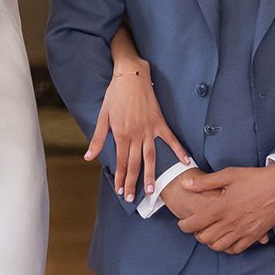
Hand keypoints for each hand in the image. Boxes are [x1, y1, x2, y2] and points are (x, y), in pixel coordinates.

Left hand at [86, 63, 187, 202]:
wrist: (131, 76)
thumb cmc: (114, 95)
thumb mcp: (102, 117)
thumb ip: (97, 139)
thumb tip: (88, 157)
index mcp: (121, 134)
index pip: (120, 162)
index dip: (120, 177)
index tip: (120, 191)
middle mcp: (136, 135)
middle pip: (134, 164)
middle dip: (132, 182)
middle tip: (131, 198)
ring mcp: (149, 130)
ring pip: (150, 157)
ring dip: (151, 174)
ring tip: (153, 190)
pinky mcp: (159, 122)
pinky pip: (170, 139)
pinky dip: (178, 150)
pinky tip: (186, 161)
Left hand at [175, 163, 274, 253]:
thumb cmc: (254, 178)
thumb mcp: (228, 174)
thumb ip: (205, 182)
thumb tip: (185, 184)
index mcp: (222, 206)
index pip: (195, 223)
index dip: (184, 226)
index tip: (183, 223)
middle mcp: (231, 221)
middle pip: (205, 238)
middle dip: (196, 234)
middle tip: (197, 228)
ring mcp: (243, 230)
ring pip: (218, 246)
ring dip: (211, 242)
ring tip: (210, 234)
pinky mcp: (254, 235)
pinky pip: (236, 249)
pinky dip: (227, 247)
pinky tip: (225, 239)